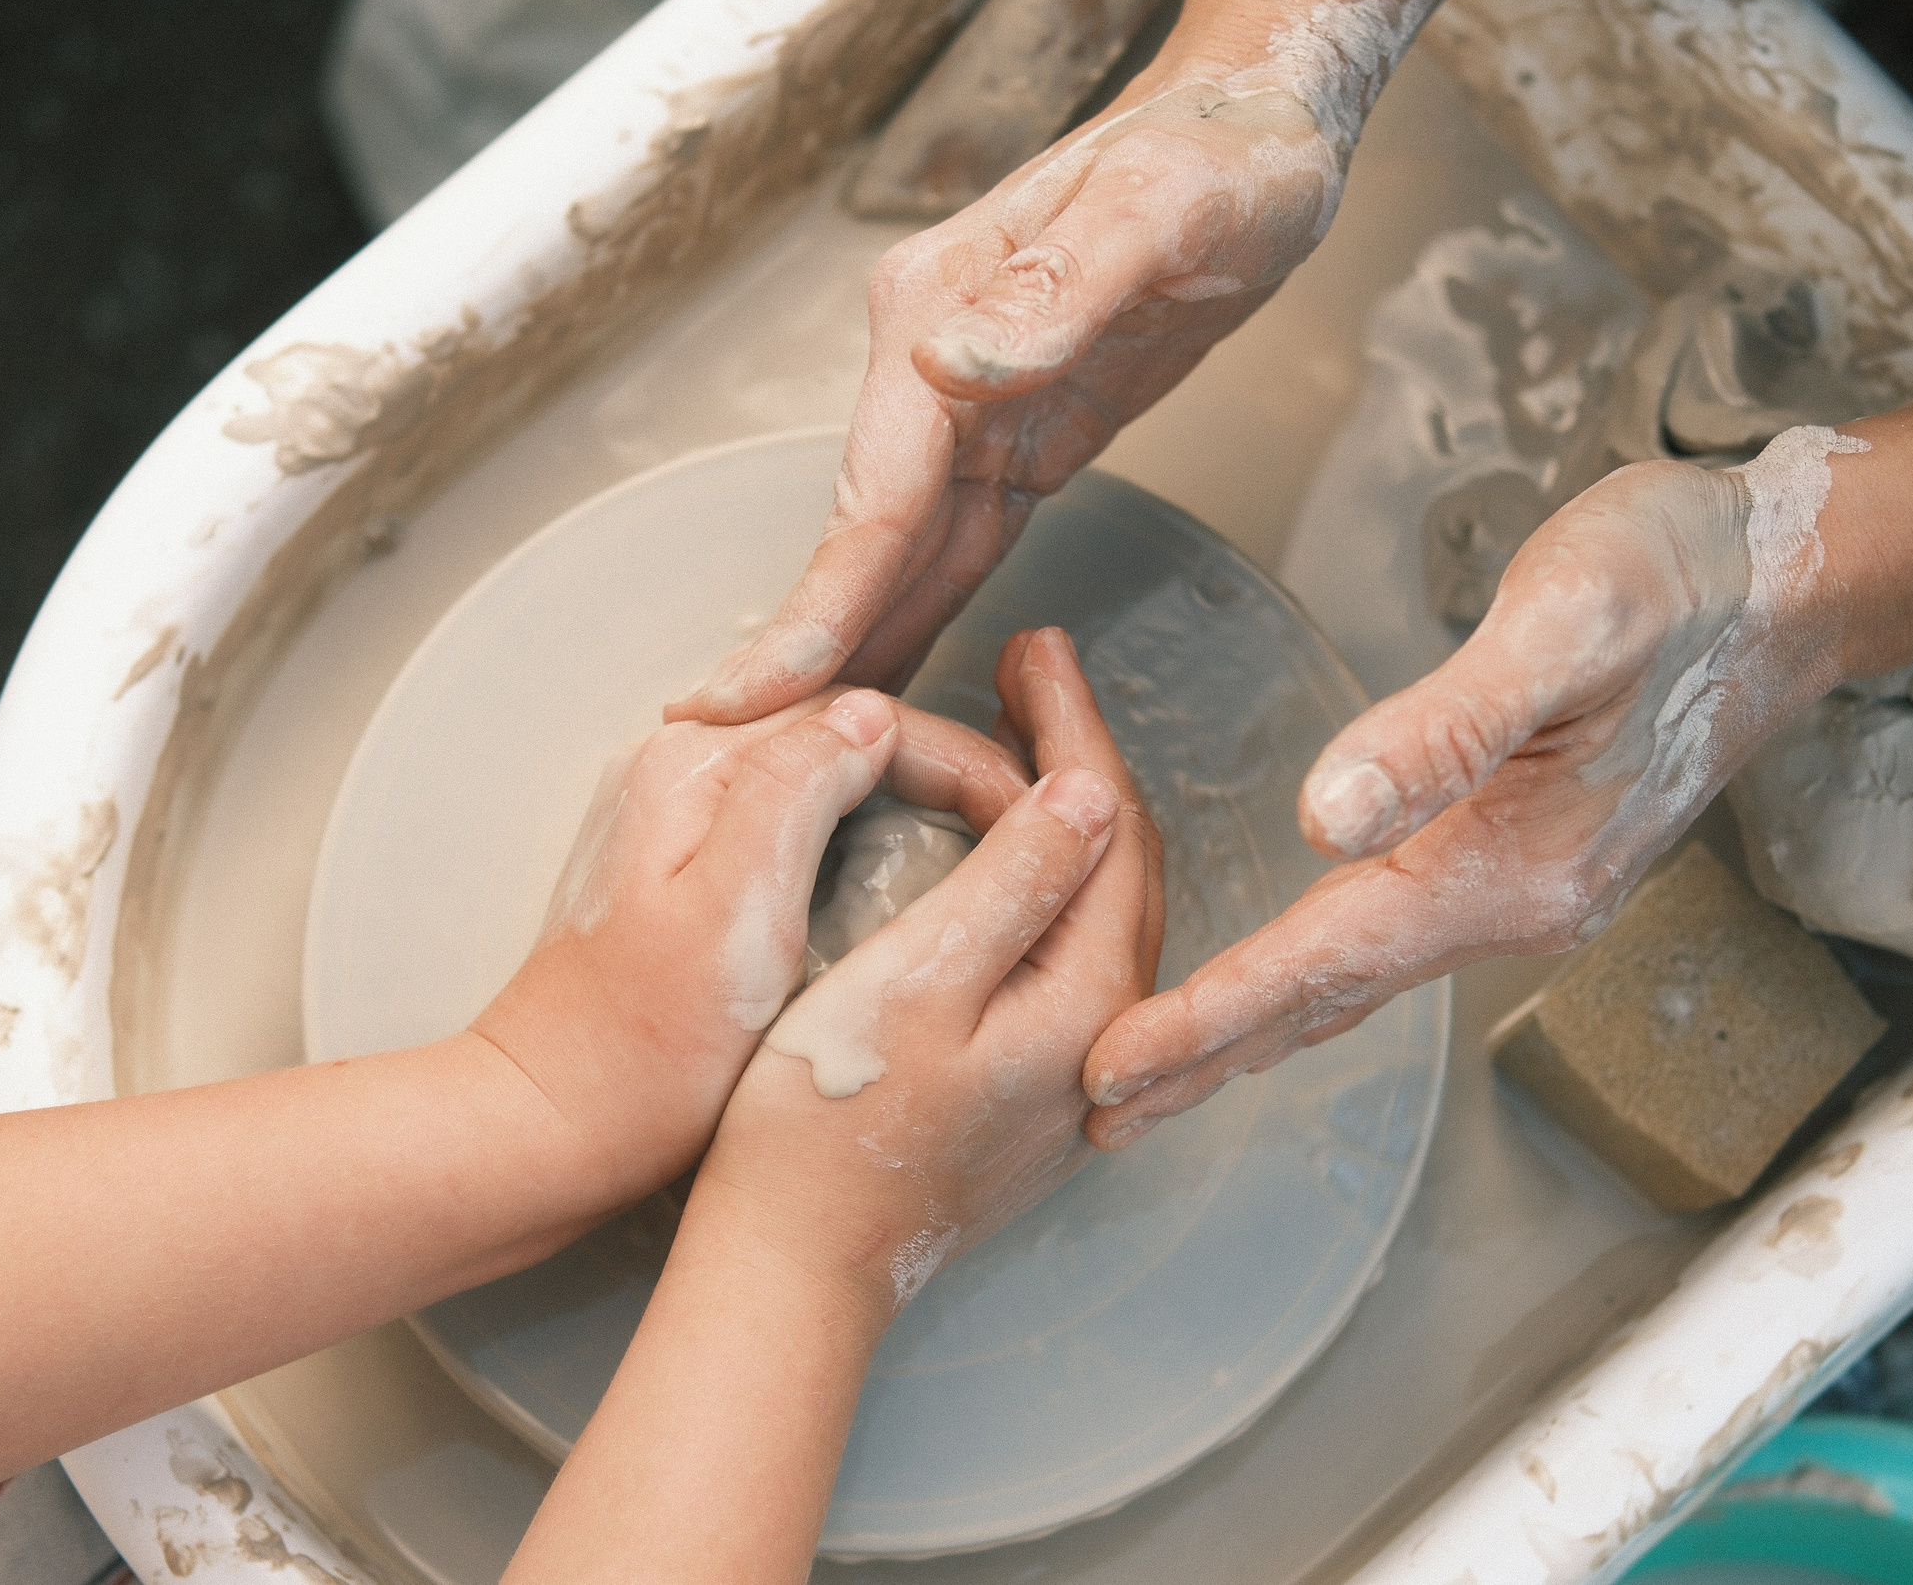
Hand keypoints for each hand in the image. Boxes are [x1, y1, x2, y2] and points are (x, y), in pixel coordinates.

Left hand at [471, 686, 1031, 1204]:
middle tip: (1038, 835)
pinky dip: (877, 831)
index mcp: (696, 763)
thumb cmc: (643, 1052)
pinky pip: (809, 816)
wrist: (554, 1129)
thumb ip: (793, 794)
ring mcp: (686, 813)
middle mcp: (685, 765)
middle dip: (954, 772)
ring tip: (1000, 851)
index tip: (1034, 825)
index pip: (866, 717)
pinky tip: (921, 878)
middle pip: (852, 733)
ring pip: (836, 772)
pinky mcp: (692, 864)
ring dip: (922, 797)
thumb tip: (871, 711)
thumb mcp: (731, 917)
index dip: (966, 763)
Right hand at [670, 78, 1341, 723]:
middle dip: (799, 651)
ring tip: (787, 751)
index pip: (867, 496)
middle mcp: (933, 364)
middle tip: (725, 759)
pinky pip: (954, 543)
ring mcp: (970, 400)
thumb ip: (1053, 291)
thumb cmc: (1216, 157)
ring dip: (846, 646)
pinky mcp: (1022, 432)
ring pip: (895, 551)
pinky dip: (914, 611)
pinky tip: (886, 676)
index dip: (814, 610)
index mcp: (937, 316)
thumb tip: (946, 364)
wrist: (1259, 124)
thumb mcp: (1152, 213)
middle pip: (859, 538)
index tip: (749, 698)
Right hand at [693, 627, 1163, 1316]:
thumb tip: (1087, 789)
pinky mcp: (1034, 1089)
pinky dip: (1045, 875)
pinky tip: (1005, 848)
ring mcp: (1075, 1071)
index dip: (1073, 723)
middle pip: (1120, 862)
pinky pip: (1067, 949)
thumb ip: (1013, 883)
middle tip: (1030, 666)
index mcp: (1091, 1001)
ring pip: (1098, 906)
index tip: (1035, 646)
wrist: (792, 1267)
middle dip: (1079, 754)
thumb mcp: (918, 983)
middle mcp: (1107, 1039)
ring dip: (1067, 812)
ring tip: (1021, 734)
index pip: (1109, 825)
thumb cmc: (827, 1127)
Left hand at [1082, 454, 1849, 1146]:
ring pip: (1358, 976)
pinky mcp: (1528, 857)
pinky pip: (1392, 939)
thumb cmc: (1677, 583)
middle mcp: (1517, 903)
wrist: (1789, 584)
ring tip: (1158, 1075)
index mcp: (1509, 866)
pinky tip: (1282, 985)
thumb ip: (1446, 728)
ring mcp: (1527, 889)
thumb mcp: (1563, 626)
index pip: (1326, 959)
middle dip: (1211, 1055)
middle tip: (1096, 1116)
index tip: (1114, 1071)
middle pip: (1330, 996)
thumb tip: (1326, 814)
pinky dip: (1313, 977)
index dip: (1212, 1015)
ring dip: (1255, 1029)